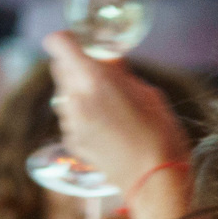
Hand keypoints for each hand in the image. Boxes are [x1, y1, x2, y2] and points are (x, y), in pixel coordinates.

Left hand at [44, 32, 188, 191]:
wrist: (153, 178)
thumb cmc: (159, 132)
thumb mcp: (147, 91)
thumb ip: (120, 73)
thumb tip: (107, 60)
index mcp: (94, 80)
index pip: (59, 44)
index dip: (67, 39)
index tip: (80, 42)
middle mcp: (75, 99)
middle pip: (58, 67)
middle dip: (74, 64)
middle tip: (99, 71)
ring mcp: (71, 123)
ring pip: (62, 93)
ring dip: (77, 90)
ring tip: (106, 101)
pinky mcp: (72, 142)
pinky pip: (69, 116)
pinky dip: (81, 113)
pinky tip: (105, 123)